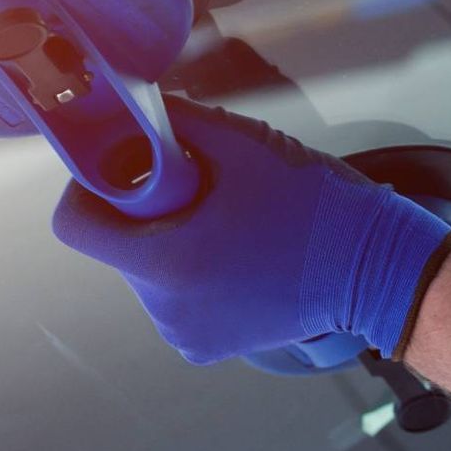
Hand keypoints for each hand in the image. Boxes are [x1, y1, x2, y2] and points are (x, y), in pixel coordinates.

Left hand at [51, 98, 450, 364]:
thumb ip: (169, 119)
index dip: (89, 189)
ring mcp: (185, 333)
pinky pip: (173, 298)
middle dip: (143, 213)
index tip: (123, 169)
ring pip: (145, 271)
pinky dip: (191, 273)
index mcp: (166, 263)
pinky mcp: (205, 346)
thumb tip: (125, 104)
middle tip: (198, 190)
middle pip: (115, 247)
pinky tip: (236, 255)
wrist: (374, 268)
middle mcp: (166, 309)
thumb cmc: (312, 202)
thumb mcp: (238, 142)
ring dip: (169, 243)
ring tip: (228, 224)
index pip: (76, 226)